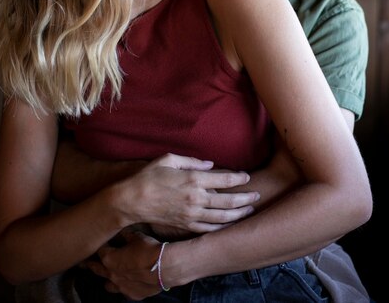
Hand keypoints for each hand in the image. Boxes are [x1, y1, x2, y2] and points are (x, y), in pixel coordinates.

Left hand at [82, 230, 162, 299]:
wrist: (163, 267)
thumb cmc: (148, 250)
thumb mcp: (137, 237)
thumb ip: (127, 235)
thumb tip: (123, 232)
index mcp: (110, 259)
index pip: (99, 251)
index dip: (100, 245)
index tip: (98, 242)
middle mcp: (112, 274)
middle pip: (97, 270)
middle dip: (90, 265)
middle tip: (82, 264)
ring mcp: (121, 287)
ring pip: (108, 285)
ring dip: (107, 279)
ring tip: (107, 275)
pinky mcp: (132, 295)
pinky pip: (124, 292)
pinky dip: (124, 286)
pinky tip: (128, 282)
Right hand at [119, 153, 258, 232]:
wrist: (133, 201)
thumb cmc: (149, 176)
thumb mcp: (169, 159)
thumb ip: (192, 161)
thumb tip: (210, 165)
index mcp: (192, 179)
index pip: (223, 179)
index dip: (238, 178)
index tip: (246, 177)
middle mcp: (195, 198)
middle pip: (228, 200)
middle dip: (245, 198)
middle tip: (256, 195)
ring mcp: (192, 214)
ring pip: (222, 216)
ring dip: (238, 213)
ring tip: (249, 210)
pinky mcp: (186, 225)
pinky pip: (209, 228)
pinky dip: (222, 227)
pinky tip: (230, 224)